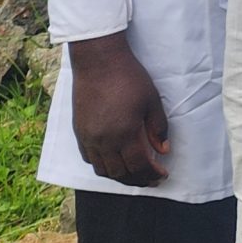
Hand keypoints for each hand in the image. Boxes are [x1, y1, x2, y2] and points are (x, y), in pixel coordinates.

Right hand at [68, 32, 168, 186]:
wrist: (98, 63)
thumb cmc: (129, 78)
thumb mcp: (152, 101)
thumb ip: (158, 128)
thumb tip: (163, 150)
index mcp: (124, 134)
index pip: (138, 166)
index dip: (152, 174)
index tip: (163, 175)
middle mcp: (103, 141)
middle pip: (120, 173)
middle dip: (138, 179)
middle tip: (151, 178)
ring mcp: (88, 137)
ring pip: (102, 169)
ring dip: (119, 176)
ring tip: (134, 174)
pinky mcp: (79, 131)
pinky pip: (89, 158)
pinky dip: (102, 165)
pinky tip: (113, 162)